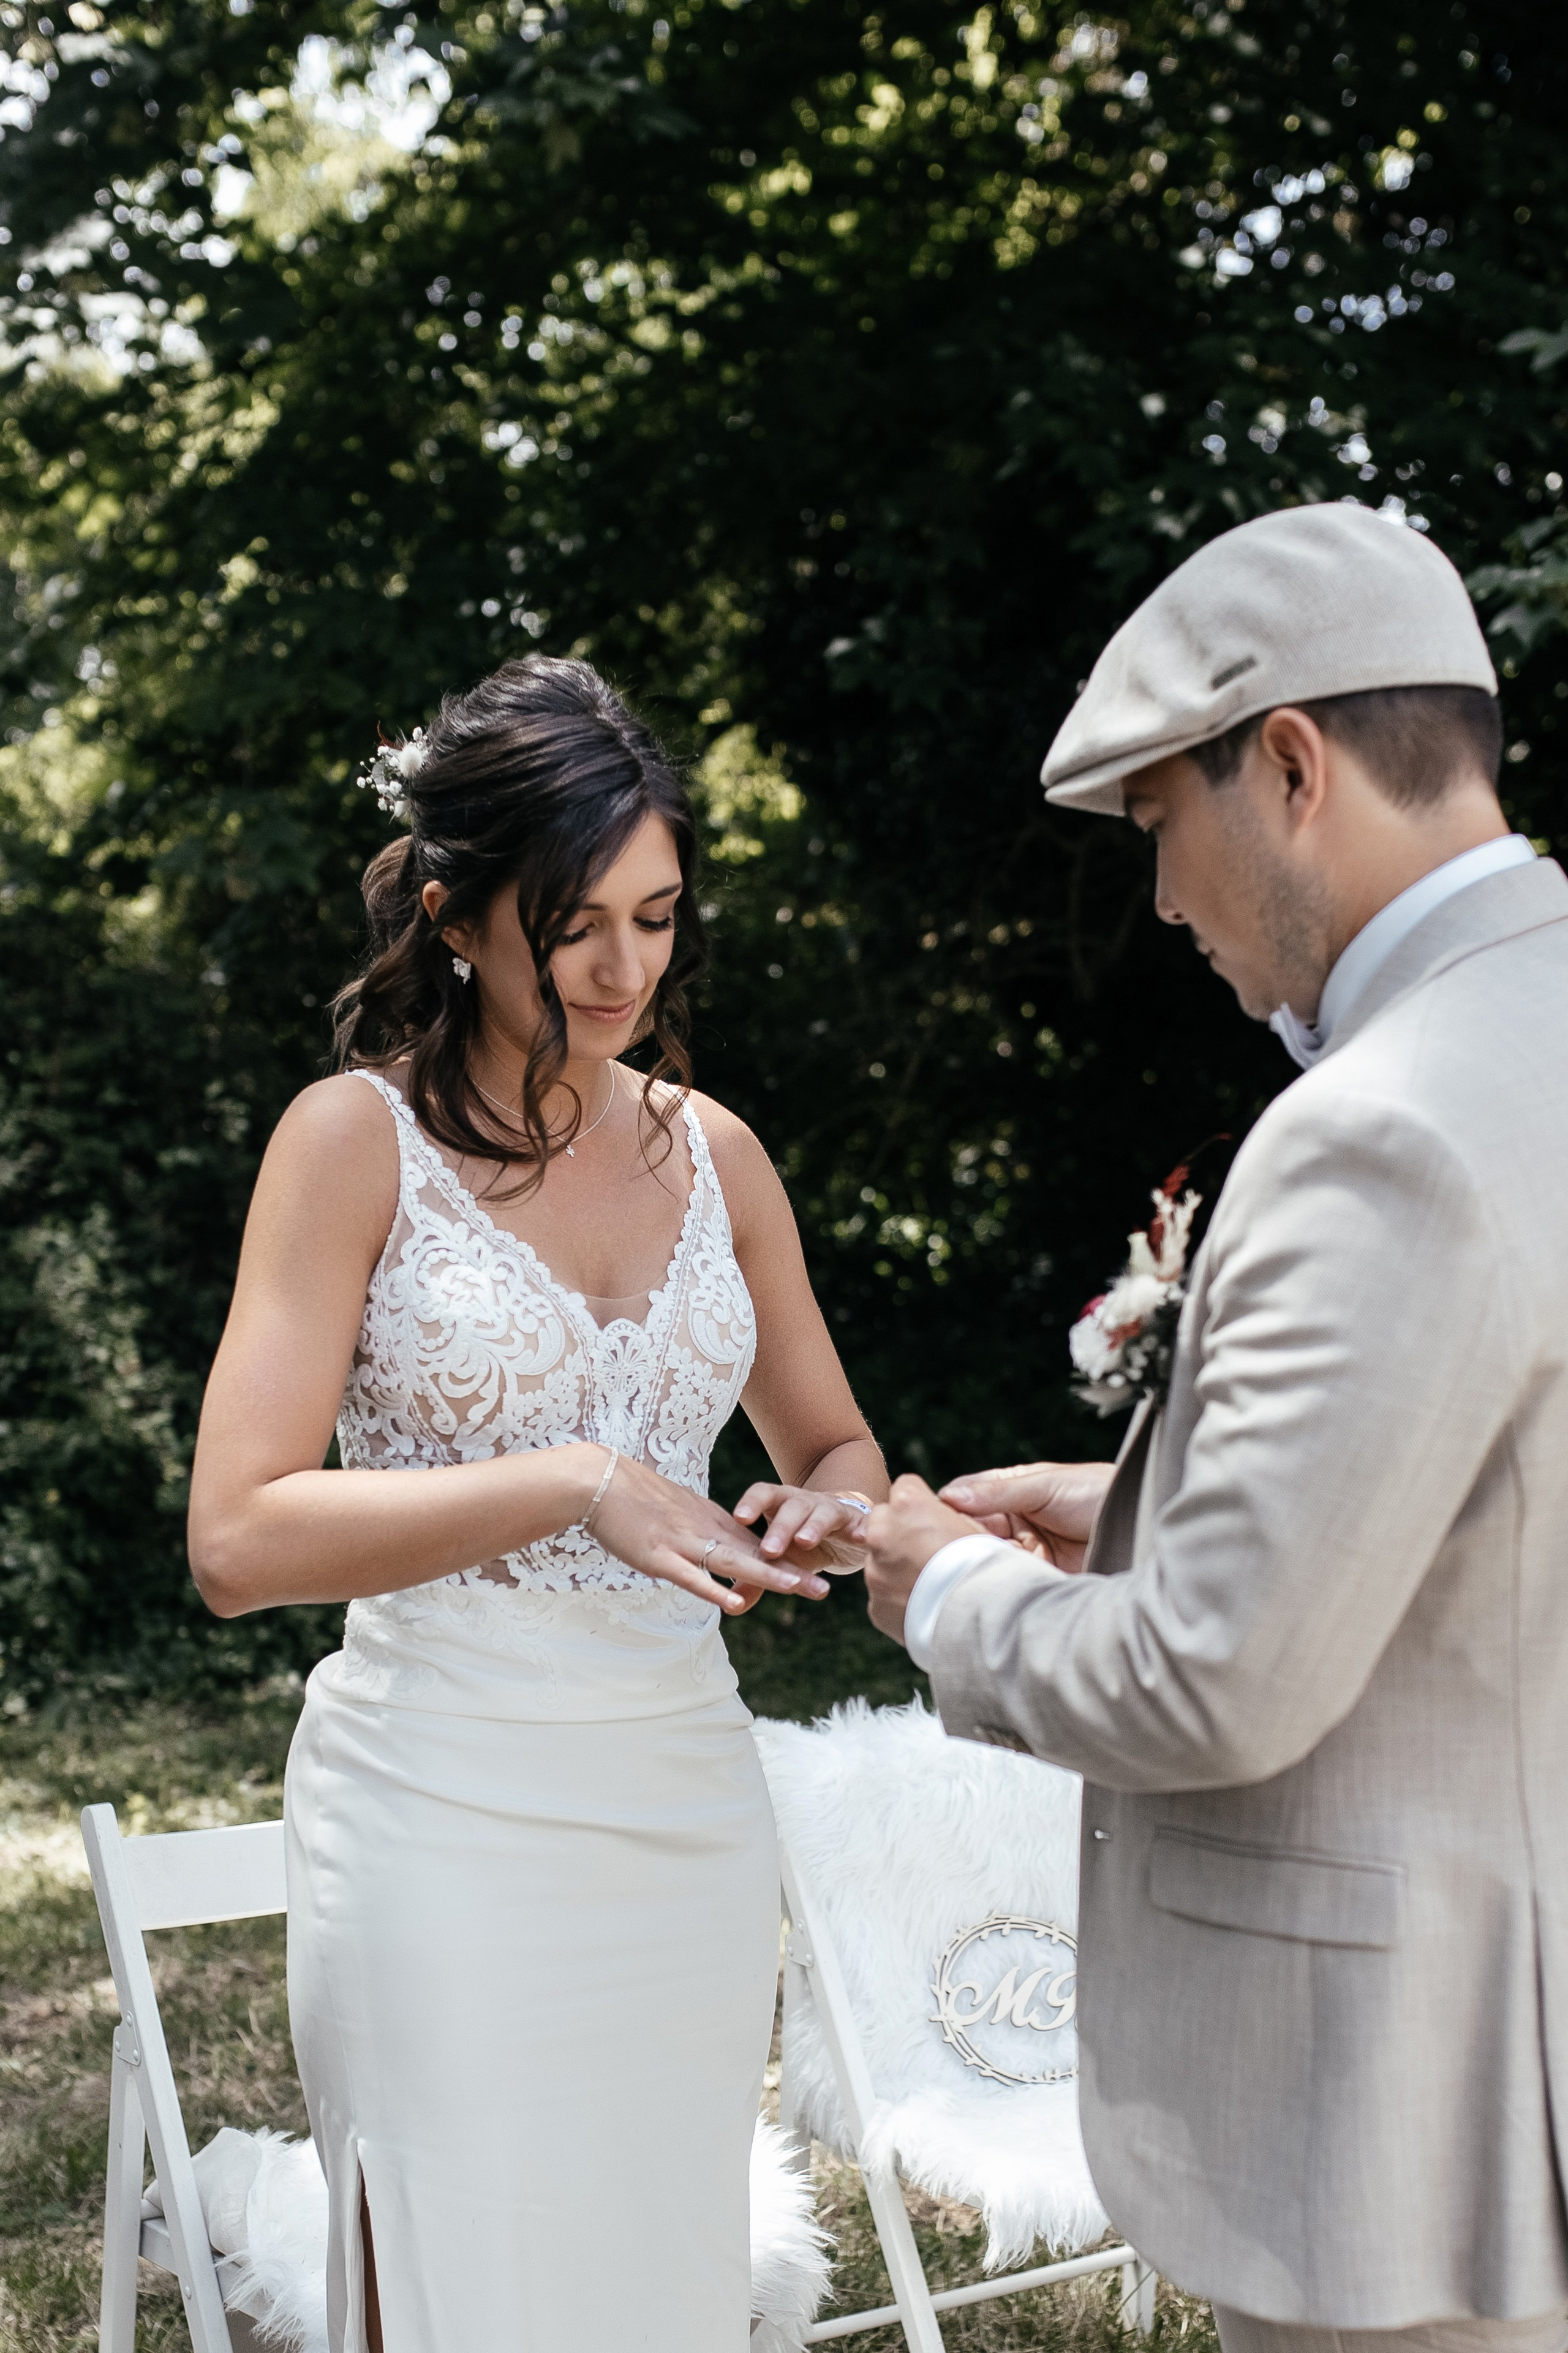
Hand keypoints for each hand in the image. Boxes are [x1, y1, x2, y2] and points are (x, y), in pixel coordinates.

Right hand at [590, 1453, 830, 1616]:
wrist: (598, 1480)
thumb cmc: (630, 1495)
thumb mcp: (674, 1509)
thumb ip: (696, 1528)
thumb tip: (711, 1546)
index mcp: (707, 1520)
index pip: (753, 1544)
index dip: (784, 1561)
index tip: (813, 1574)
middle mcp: (702, 1531)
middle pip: (754, 1555)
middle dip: (790, 1573)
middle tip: (824, 1589)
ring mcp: (682, 1543)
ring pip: (732, 1562)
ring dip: (768, 1576)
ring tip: (800, 1588)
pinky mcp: (658, 1556)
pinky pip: (691, 1576)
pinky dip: (713, 1589)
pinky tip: (734, 1603)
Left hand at [732, 1482, 871, 1575]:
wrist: (844, 1529)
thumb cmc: (802, 1541)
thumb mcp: (781, 1557)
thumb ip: (757, 1575)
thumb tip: (732, 1605)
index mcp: (782, 1504)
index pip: (764, 1493)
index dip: (752, 1503)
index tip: (739, 1518)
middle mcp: (807, 1502)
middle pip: (793, 1507)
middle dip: (781, 1527)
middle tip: (770, 1550)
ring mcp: (834, 1510)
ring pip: (824, 1513)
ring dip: (814, 1526)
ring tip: (805, 1541)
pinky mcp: (860, 1523)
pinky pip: (863, 1524)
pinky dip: (863, 1530)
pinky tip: (862, 1539)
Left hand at [863, 1474, 979, 1647]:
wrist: (984, 1617)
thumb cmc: (986, 1567)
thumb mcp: (973, 1526)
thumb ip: (945, 1515)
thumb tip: (936, 1518)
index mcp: (907, 1504)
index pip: (904, 1487)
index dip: (921, 1503)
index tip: (933, 1519)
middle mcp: (882, 1534)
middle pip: (882, 1521)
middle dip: (899, 1532)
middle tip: (928, 1552)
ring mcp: (875, 1572)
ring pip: (880, 1562)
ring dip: (898, 1568)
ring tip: (931, 1585)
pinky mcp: (876, 1606)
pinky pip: (884, 1596)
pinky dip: (899, 1600)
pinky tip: (926, 1606)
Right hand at [937, 1459, 1115, 1573]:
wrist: (1143, 1524)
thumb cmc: (1097, 1492)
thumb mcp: (1045, 1485)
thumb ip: (999, 1491)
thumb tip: (950, 1495)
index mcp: (1007, 1494)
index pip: (963, 1503)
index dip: (945, 1513)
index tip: (930, 1523)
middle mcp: (1011, 1526)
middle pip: (967, 1537)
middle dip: (956, 1545)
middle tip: (942, 1553)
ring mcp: (1022, 1555)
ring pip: (983, 1563)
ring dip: (976, 1567)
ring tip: (967, 1570)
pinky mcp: (1036, 1581)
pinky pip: (1007, 1585)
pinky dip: (997, 1587)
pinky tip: (989, 1587)